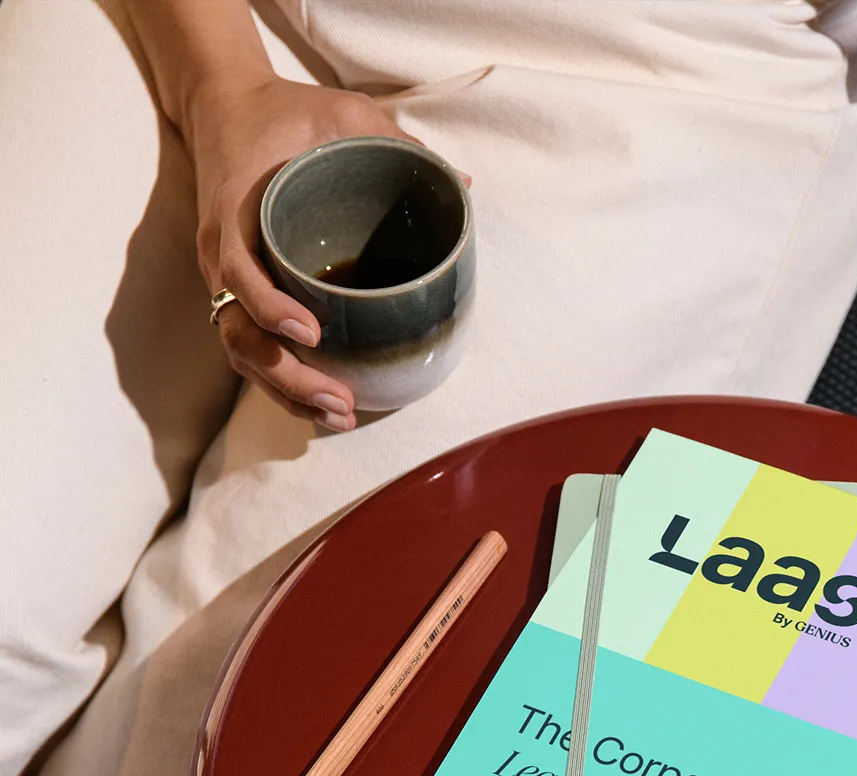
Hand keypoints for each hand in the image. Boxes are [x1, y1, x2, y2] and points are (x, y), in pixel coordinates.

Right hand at [187, 74, 413, 431]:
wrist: (225, 106)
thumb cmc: (286, 113)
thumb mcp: (342, 112)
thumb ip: (394, 140)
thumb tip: (462, 185)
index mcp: (235, 213)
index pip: (239, 274)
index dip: (270, 308)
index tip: (311, 332)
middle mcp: (222, 257)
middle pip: (240, 335)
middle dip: (288, 377)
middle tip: (340, 401)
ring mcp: (227, 281)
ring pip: (244, 354)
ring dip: (288, 392)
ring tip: (341, 416)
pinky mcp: (239, 296)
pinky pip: (253, 349)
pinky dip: (283, 383)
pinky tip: (325, 406)